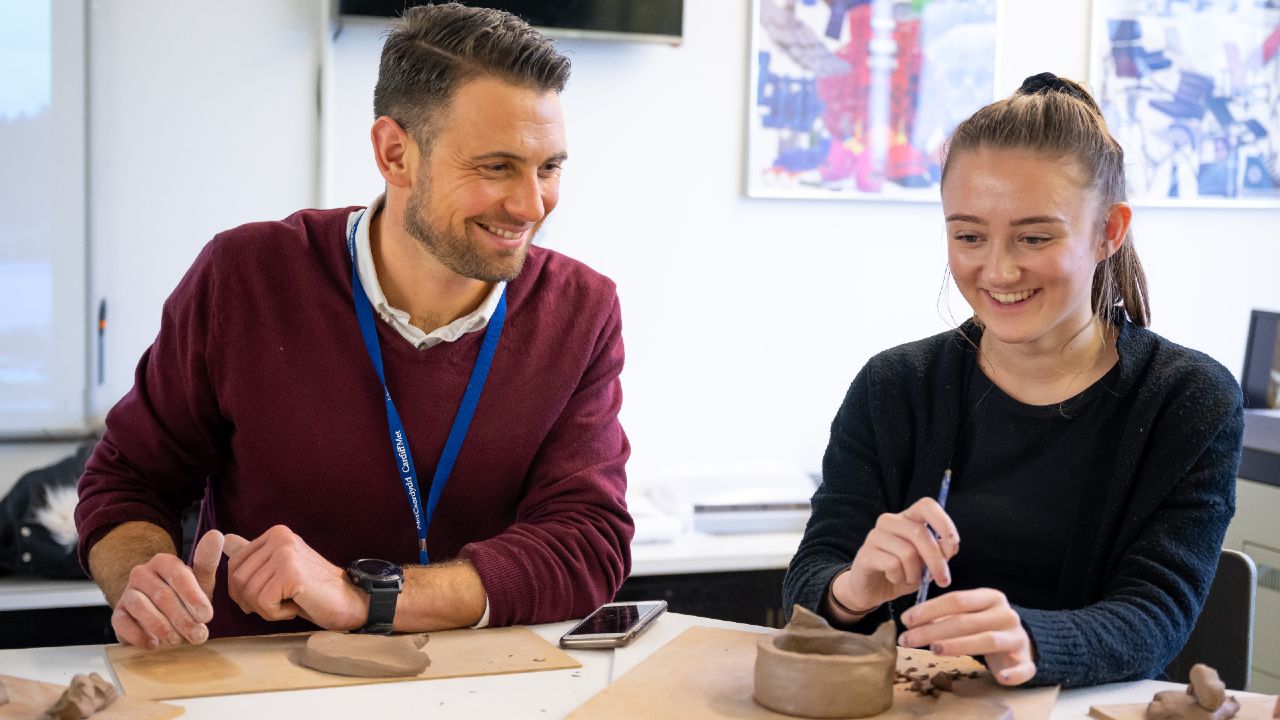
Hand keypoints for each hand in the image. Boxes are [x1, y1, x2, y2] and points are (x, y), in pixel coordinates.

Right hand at [111, 530, 223, 648]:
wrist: (161, 615)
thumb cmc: (185, 597)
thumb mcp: (201, 581)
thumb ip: (207, 561)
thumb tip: (216, 535)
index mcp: (163, 562)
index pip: (178, 574)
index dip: (193, 596)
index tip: (207, 616)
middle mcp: (142, 573)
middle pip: (161, 594)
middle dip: (182, 618)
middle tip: (198, 636)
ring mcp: (127, 593)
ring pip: (140, 607)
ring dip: (161, 627)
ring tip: (177, 640)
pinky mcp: (117, 615)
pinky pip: (122, 623)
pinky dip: (138, 635)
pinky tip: (153, 644)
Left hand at [223, 525, 367, 630]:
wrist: (348, 602)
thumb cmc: (313, 591)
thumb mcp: (279, 570)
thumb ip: (254, 556)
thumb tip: (225, 539)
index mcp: (275, 534)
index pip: (234, 564)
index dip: (242, 590)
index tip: (267, 597)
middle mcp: (279, 537)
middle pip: (237, 579)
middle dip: (253, 601)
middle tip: (280, 603)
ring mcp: (285, 553)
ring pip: (248, 592)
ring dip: (267, 609)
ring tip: (291, 603)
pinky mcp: (290, 572)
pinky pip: (262, 602)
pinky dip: (276, 613)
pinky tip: (295, 606)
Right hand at [835, 497, 959, 612]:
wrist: (872, 590)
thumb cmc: (902, 573)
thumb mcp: (926, 565)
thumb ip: (939, 553)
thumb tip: (951, 546)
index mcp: (907, 519)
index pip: (926, 505)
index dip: (943, 520)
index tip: (954, 541)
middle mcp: (889, 521)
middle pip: (919, 533)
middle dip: (936, 560)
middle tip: (944, 581)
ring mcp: (875, 536)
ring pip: (908, 552)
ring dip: (915, 574)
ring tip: (911, 580)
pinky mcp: (865, 553)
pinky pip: (892, 565)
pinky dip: (900, 578)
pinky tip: (895, 579)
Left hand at [899, 588, 1035, 685]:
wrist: (1021, 641)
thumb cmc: (985, 625)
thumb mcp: (968, 614)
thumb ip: (944, 616)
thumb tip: (910, 621)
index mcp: (990, 597)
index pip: (957, 600)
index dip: (929, 609)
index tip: (906, 620)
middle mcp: (1005, 615)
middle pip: (966, 621)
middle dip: (933, 630)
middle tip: (908, 640)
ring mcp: (1017, 637)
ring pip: (988, 640)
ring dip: (959, 645)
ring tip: (934, 650)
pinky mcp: (1027, 661)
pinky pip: (1023, 669)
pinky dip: (1013, 674)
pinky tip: (1001, 678)